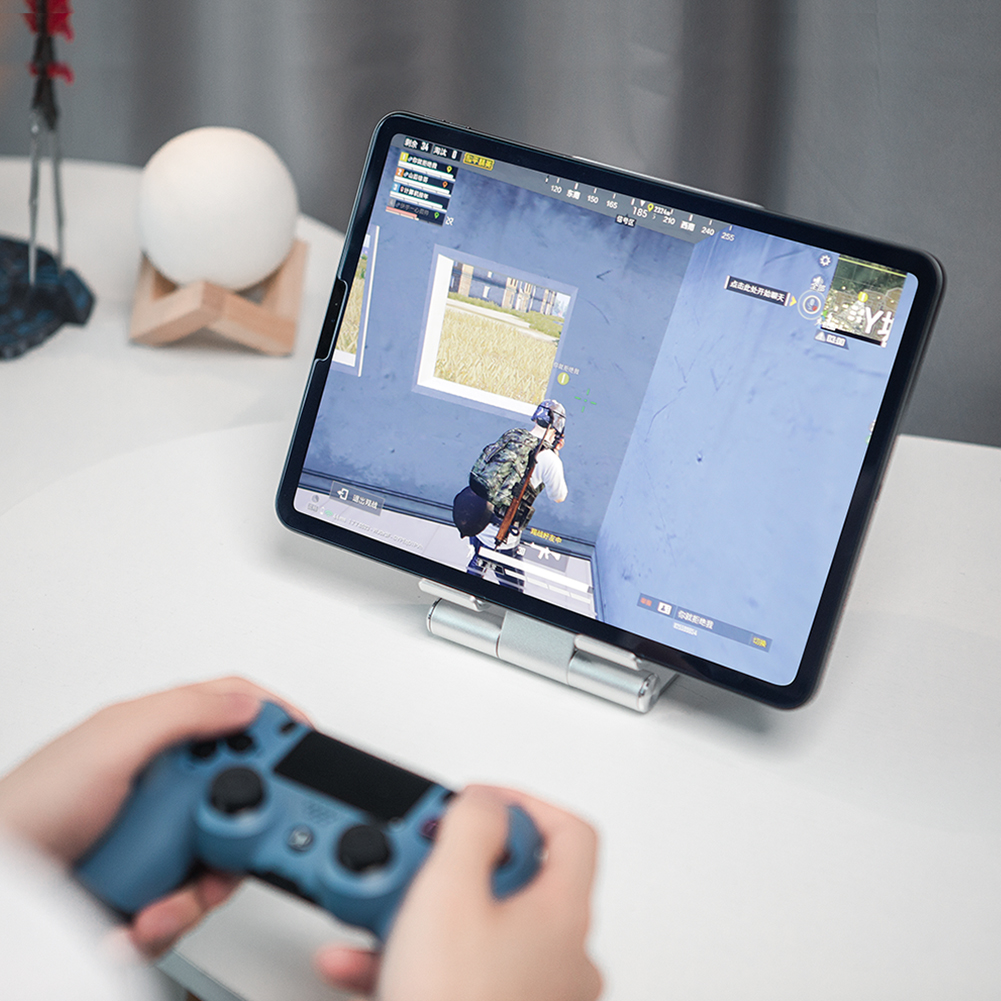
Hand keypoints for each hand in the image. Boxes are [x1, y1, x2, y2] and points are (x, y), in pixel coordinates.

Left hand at [0, 676, 296, 955]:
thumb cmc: (29, 807)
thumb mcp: (112, 742)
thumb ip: (185, 712)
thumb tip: (250, 703)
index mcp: (157, 735)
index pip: (236, 712)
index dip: (276, 722)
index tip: (307, 747)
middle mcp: (162, 783)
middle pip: (243, 790)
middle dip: (245, 822)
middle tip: (229, 840)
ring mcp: (157, 837)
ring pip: (223, 854)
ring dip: (202, 882)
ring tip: (162, 895)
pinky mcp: (150, 886)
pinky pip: (190, 900)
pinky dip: (172, 916)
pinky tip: (140, 914)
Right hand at [316, 785, 601, 1000]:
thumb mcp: (450, 892)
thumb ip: (471, 826)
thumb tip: (484, 798)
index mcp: (563, 915)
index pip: (571, 832)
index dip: (523, 803)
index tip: (478, 802)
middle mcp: (561, 955)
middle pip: (515, 879)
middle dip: (454, 863)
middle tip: (421, 860)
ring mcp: (535, 994)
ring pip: (478, 928)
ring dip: (423, 912)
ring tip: (380, 911)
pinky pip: (459, 971)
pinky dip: (416, 958)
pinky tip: (365, 960)